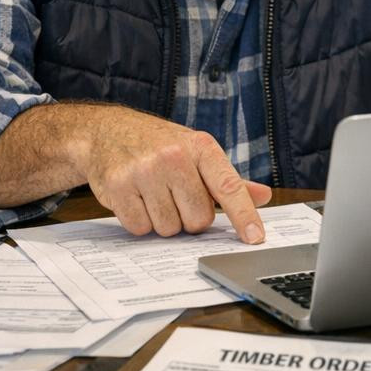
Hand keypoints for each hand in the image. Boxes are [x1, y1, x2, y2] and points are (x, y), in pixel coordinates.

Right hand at [77, 114, 272, 242]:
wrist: (106, 132)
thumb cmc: (159, 146)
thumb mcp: (196, 153)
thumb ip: (227, 180)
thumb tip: (263, 196)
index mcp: (201, 147)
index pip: (229, 186)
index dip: (244, 215)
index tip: (255, 238)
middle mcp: (175, 156)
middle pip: (198, 220)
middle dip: (188, 217)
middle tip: (175, 196)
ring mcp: (145, 170)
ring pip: (169, 228)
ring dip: (162, 220)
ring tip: (152, 194)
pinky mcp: (118, 186)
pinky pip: (140, 228)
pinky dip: (139, 221)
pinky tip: (135, 198)